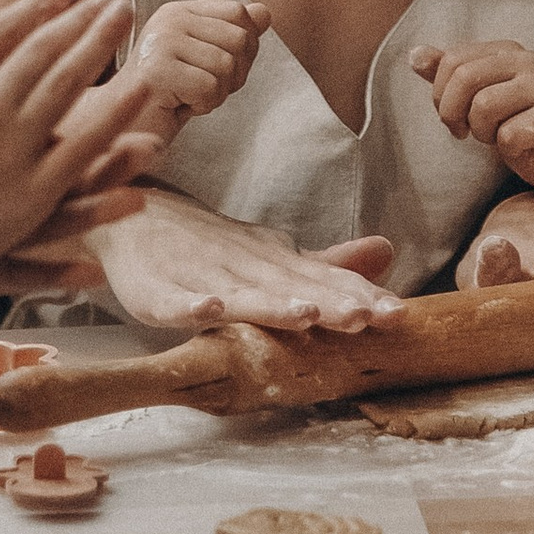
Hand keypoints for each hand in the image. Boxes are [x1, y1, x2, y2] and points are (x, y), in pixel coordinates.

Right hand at [89, 183, 402, 332]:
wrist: (135, 217)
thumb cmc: (211, 246)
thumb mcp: (273, 255)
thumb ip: (326, 266)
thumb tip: (387, 253)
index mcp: (275, 263)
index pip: (325, 281)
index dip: (360, 297)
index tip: (398, 313)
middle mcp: (246, 267)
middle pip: (291, 288)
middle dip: (330, 302)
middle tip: (368, 316)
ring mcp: (201, 277)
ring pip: (241, 294)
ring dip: (271, 304)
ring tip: (305, 314)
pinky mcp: (157, 290)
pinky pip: (173, 300)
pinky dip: (189, 304)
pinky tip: (207, 310)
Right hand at [132, 0, 266, 135]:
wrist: (126, 128)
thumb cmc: (168, 96)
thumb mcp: (204, 60)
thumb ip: (233, 34)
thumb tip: (264, 12)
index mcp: (179, 10)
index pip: (239, 14)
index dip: (244, 49)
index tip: (217, 70)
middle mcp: (168, 19)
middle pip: (240, 39)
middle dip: (233, 74)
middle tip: (202, 89)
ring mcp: (160, 42)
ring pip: (227, 65)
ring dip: (216, 93)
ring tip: (188, 96)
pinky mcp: (156, 72)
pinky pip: (210, 88)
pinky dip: (203, 105)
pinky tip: (179, 106)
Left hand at [411, 38, 533, 188]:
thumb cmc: (514, 122)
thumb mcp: (476, 94)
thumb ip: (447, 73)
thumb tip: (414, 55)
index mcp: (506, 49)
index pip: (453, 60)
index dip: (440, 93)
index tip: (452, 115)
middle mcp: (528, 61)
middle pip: (465, 78)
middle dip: (453, 113)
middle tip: (463, 131)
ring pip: (484, 106)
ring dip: (482, 131)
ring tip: (496, 135)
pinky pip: (508, 135)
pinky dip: (505, 148)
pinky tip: (520, 146)